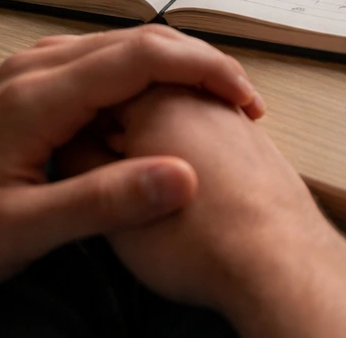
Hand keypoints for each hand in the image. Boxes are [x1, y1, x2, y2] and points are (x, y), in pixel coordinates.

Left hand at [0, 24, 264, 298]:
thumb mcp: (19, 233)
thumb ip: (102, 203)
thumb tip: (183, 176)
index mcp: (37, 96)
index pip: (143, 57)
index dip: (205, 71)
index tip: (246, 100)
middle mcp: (36, 70)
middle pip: (141, 40)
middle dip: (203, 63)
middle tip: (245, 102)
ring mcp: (31, 73)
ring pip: (125, 45)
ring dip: (179, 65)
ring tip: (217, 102)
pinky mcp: (30, 86)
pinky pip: (104, 61)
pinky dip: (149, 73)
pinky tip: (162, 104)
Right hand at [58, 86, 345, 337]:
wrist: (276, 258)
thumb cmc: (197, 238)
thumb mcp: (110, 207)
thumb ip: (80, 161)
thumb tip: (68, 144)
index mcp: (158, 96)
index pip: (101, 86)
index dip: (78, 120)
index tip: (71, 151)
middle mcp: (200, 96)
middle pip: (141, 96)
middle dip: (117, 128)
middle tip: (102, 172)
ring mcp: (232, 117)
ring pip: (177, 116)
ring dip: (155, 142)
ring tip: (143, 187)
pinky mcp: (255, 142)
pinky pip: (208, 137)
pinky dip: (190, 155)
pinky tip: (186, 190)